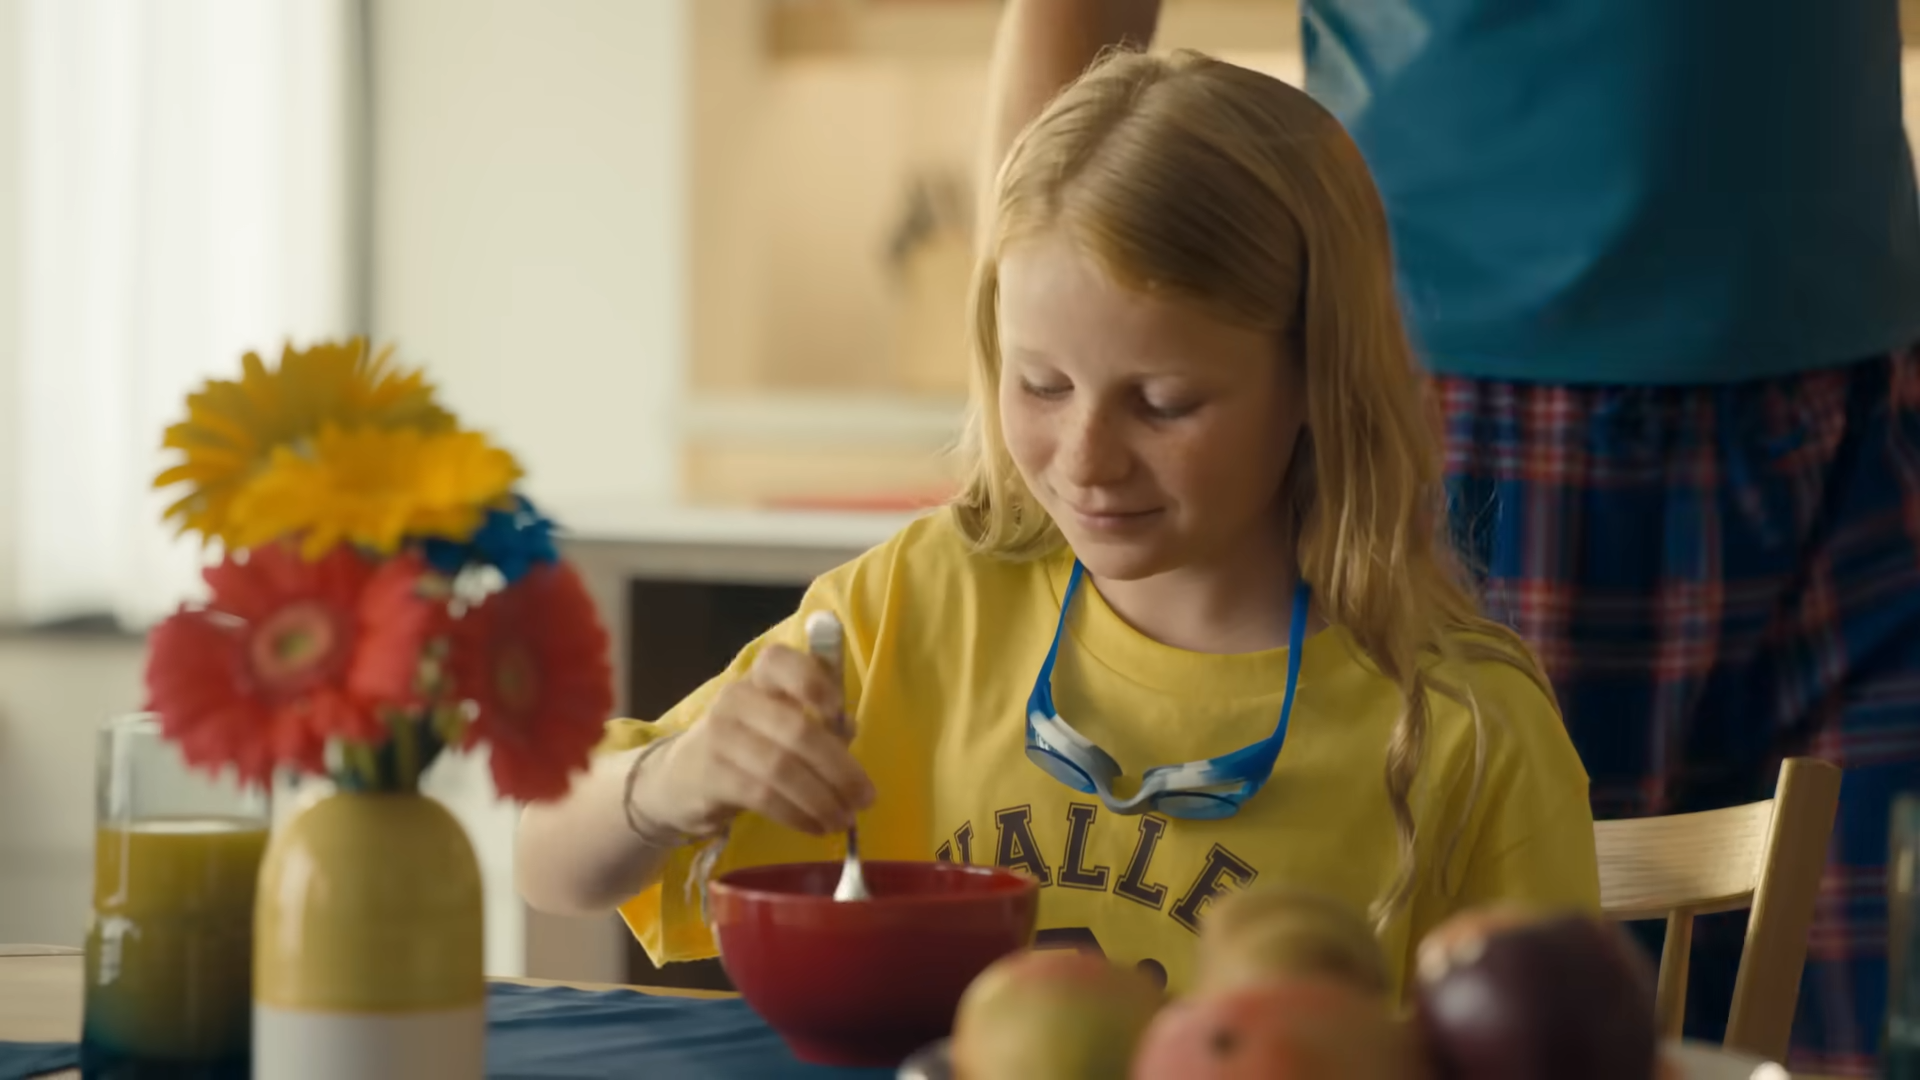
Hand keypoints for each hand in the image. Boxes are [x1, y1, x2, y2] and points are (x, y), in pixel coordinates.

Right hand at [631, 644, 875, 838]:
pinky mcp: (710, 776)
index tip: (839, 712)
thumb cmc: (746, 745)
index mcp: (760, 677)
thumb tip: (849, 727)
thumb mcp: (779, 722)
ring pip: (781, 768)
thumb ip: (819, 720)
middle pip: (796, 729)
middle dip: (839, 768)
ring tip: (845, 820)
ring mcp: (720, 736)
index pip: (782, 661)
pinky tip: (816, 827)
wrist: (678, 779)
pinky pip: (763, 796)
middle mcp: (737, 698)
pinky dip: (797, 814)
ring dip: (821, 799)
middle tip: (866, 798)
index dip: (814, 682)